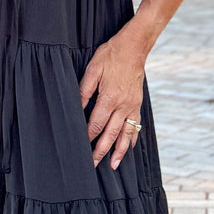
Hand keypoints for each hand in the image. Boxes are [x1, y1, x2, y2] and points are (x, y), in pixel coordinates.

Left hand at [78, 22, 147, 169]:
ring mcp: (132, 106)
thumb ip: (83, 90)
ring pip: (125, 134)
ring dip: (119, 151)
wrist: (134, 47)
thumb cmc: (111, 55)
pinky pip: (136, 126)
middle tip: (93, 165)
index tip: (80, 148)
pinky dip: (132, 139)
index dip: (87, 137)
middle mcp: (122, 105)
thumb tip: (76, 108)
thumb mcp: (92, 70)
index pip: (96, 124)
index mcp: (109, 98)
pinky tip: (129, 148)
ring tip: (114, 165)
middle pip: (110, 134)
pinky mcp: (137, 104)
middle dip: (101, 151)